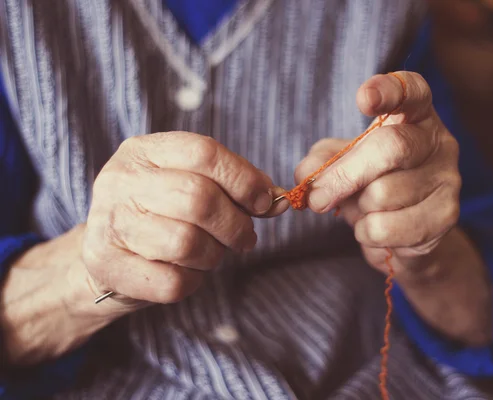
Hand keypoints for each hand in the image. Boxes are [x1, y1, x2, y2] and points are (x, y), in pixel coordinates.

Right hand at [83, 132, 285, 307]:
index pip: (204, 153)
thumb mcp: (193, 187)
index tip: (265, 202)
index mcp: (145, 151)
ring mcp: (109, 222)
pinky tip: (188, 273)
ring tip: (213, 254)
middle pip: (199, 199)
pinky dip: (192, 282)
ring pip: (186, 243)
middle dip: (236, 225)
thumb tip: (278, 200)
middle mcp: (121, 180)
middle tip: (245, 238)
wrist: (106, 254)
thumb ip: (235, 189)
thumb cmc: (161, 215)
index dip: (244, 179)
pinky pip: (172, 282)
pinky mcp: (106, 265)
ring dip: (214, 255)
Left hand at [295, 71, 460, 277]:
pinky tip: (374, 228)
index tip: (363, 99)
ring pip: (383, 194)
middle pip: (391, 147)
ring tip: (364, 210)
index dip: (389, 91)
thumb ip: (321, 161)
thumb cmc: (371, 184)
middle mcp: (438, 141)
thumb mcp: (342, 163)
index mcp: (415, 116)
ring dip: (358, 209)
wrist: (403, 232)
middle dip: (345, 174)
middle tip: (317, 197)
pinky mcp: (445, 217)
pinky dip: (367, 233)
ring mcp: (447, 179)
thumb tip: (306, 175)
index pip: (411, 91)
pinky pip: (387, 227)